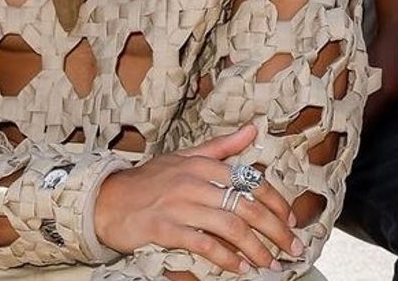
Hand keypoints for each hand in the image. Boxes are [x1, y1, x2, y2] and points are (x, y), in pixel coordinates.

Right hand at [92, 125, 302, 273]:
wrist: (107, 199)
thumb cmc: (149, 181)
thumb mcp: (185, 157)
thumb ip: (221, 146)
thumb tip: (253, 130)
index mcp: (203, 163)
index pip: (251, 182)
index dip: (276, 203)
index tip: (290, 221)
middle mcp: (194, 181)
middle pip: (247, 207)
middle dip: (275, 230)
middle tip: (291, 247)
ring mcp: (180, 205)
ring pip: (230, 226)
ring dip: (256, 249)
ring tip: (269, 263)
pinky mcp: (166, 228)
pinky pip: (204, 244)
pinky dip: (227, 258)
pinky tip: (240, 268)